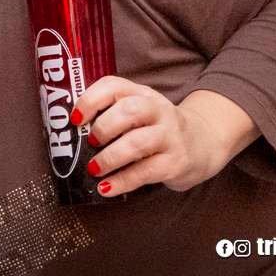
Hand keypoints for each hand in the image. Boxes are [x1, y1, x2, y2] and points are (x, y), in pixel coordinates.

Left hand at [72, 79, 246, 196]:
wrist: (203, 142)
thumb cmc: (156, 127)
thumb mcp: (139, 112)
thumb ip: (112, 114)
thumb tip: (72, 134)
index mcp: (142, 94)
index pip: (114, 86)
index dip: (91, 100)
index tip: (75, 119)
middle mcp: (158, 110)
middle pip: (129, 111)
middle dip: (104, 127)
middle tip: (90, 143)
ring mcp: (170, 136)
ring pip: (138, 143)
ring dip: (110, 158)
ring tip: (94, 169)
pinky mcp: (176, 162)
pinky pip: (146, 172)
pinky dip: (122, 181)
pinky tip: (106, 188)